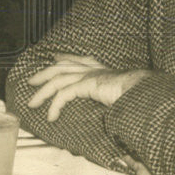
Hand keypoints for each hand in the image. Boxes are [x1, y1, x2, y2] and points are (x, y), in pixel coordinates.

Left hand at [26, 53, 151, 121]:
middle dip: (45, 73)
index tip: (54, 58)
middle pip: (62, 66)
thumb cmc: (135, 94)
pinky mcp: (86, 84)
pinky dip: (55, 106)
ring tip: (33, 104)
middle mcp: (93, 69)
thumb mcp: (119, 94)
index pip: (78, 59)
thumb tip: (110, 106)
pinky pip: (64, 94)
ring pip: (58, 80)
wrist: (142, 90)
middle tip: (32, 81)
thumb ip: (110, 96)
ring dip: (43, 92)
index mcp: (100, 69)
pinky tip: (51, 116)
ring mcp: (89, 75)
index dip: (64, 58)